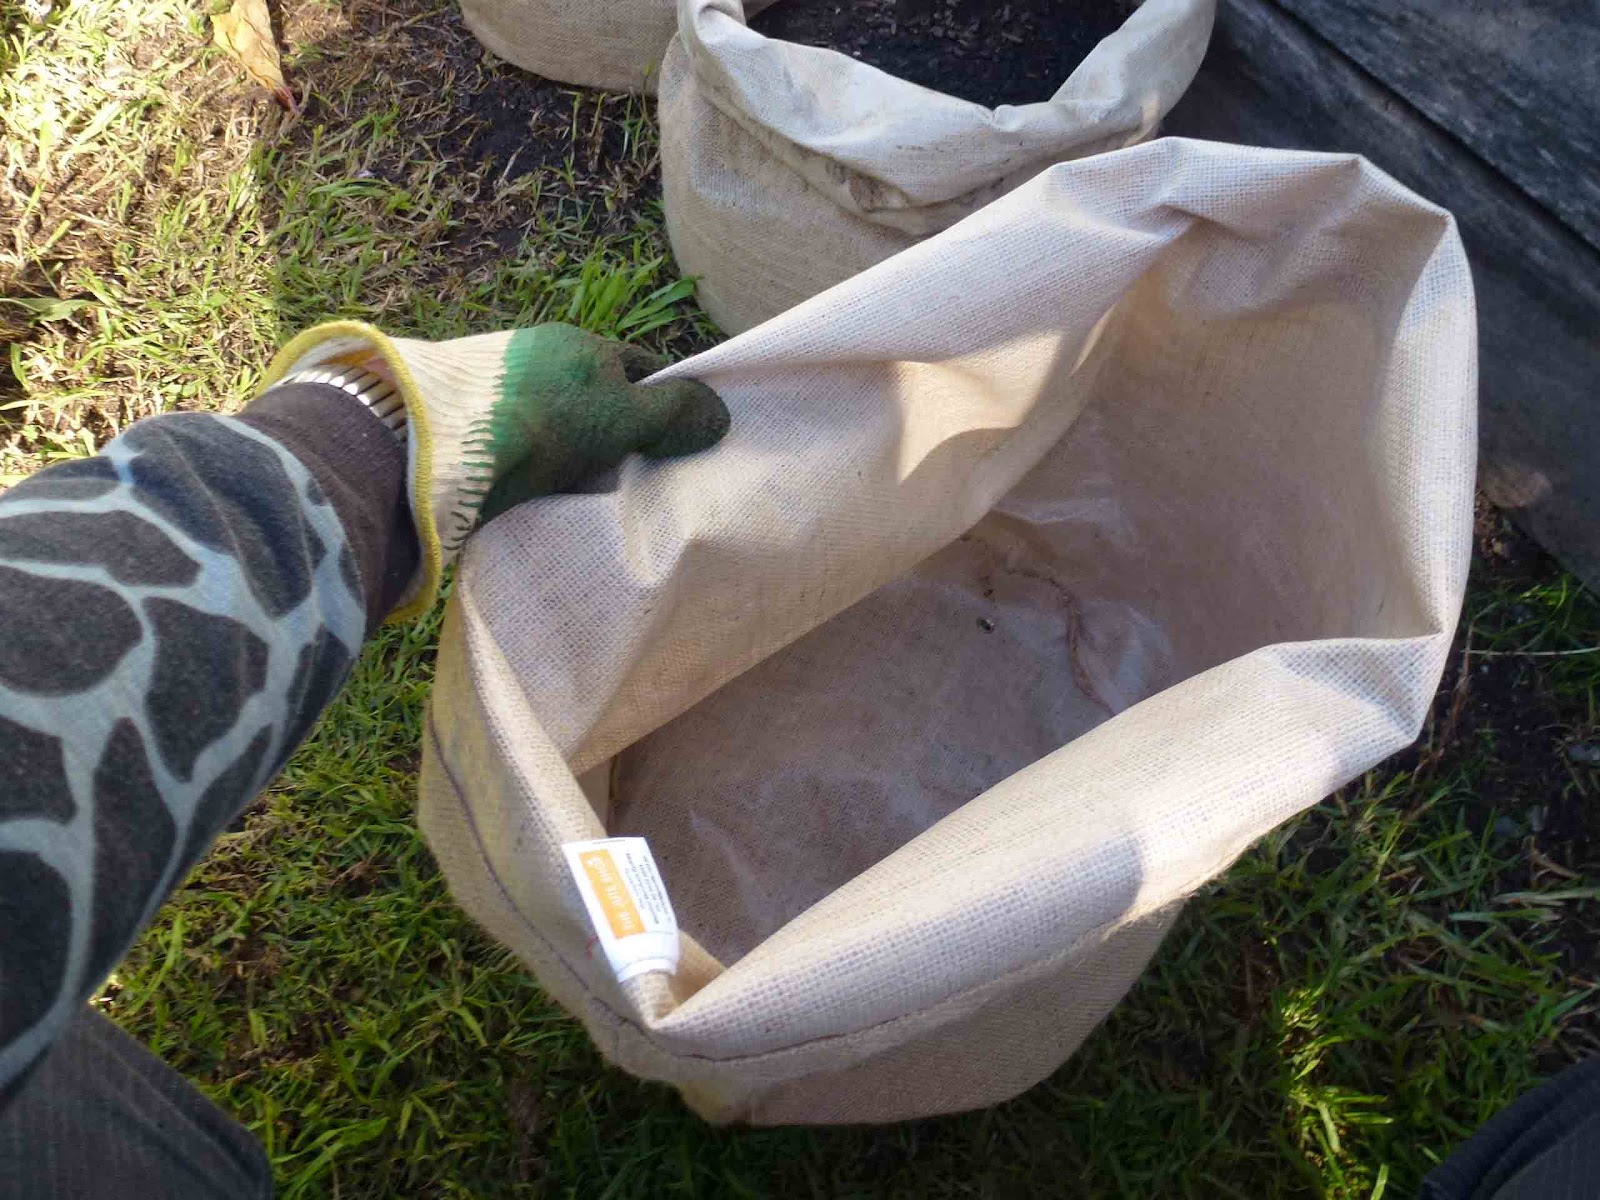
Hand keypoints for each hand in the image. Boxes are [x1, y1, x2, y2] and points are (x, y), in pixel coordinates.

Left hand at [261, 321, 728, 618]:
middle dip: (618, 433)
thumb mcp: (621, 417)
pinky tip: (536, 498)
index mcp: (580, 345)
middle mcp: (536, 357)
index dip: (666, 404)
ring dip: (573, 454)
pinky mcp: (461, 426)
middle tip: (639, 479)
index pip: (642, 369)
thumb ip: (673, 415)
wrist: (431, 446)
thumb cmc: (539, 424)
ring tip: (588, 496)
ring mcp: (495, 389)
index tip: (679, 446)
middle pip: (597, 399)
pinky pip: (516, 447)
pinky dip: (533, 469)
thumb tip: (719, 414)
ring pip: (555, 424)